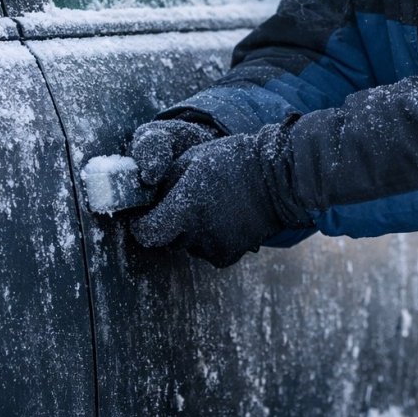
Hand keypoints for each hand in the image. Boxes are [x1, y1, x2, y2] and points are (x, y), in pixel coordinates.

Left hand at [130, 120, 311, 266]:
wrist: (276, 179)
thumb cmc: (231, 162)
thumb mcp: (189, 160)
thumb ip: (162, 184)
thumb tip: (143, 199)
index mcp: (186, 208)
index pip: (146, 233)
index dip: (141, 224)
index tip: (144, 215)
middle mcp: (198, 234)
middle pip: (166, 239)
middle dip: (167, 224)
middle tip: (181, 203)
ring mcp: (214, 248)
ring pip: (185, 245)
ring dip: (188, 231)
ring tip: (207, 206)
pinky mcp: (228, 256)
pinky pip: (205, 250)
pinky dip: (207, 238)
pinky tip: (221, 218)